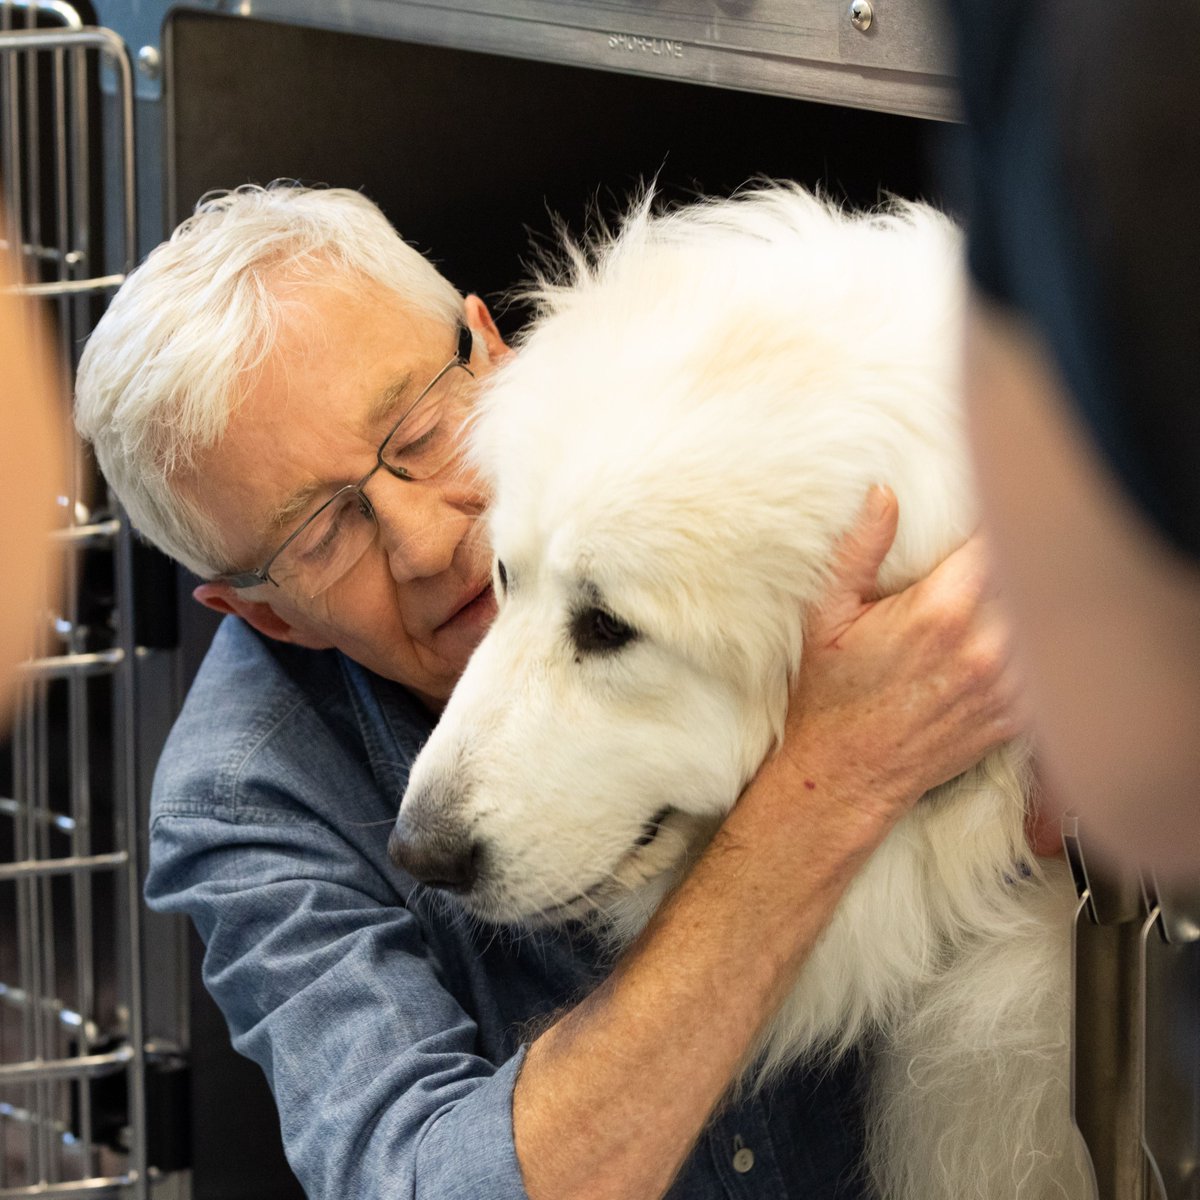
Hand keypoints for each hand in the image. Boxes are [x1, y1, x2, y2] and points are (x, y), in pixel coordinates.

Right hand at [772, 486, 1027, 828]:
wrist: (848, 773)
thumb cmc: (831, 692)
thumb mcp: (826, 615)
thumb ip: (858, 550)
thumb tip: (884, 493)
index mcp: (940, 611)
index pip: (998, 538)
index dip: (996, 516)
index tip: (985, 507)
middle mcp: (985, 647)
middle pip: (1032, 573)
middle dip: (1019, 553)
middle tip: (1002, 542)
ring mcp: (1009, 685)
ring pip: (1048, 617)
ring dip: (1034, 596)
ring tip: (1012, 583)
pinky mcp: (1020, 716)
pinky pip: (1050, 663)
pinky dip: (1039, 643)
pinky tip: (1014, 635)